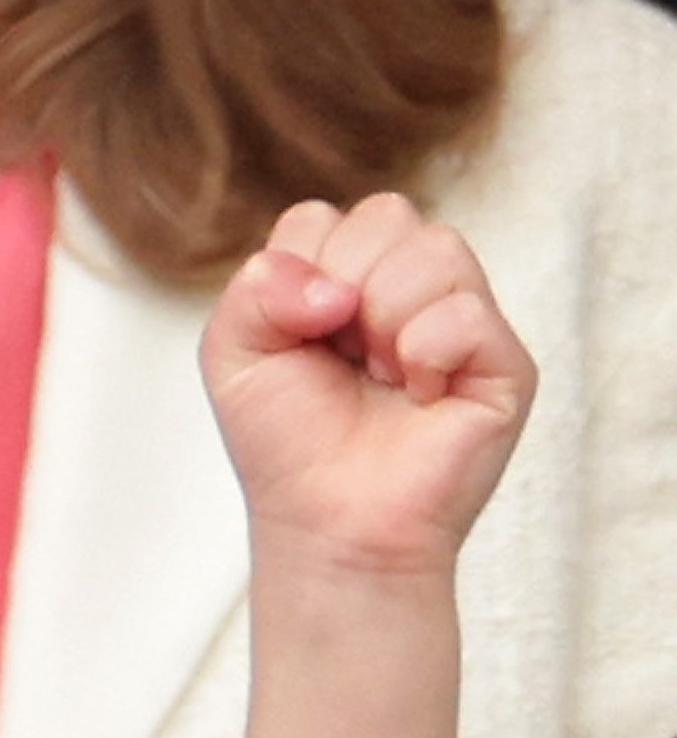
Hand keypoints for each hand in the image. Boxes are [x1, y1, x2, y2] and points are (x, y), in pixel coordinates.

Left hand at [201, 193, 534, 574]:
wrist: (327, 522)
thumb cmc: (286, 442)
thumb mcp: (233, 353)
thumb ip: (256, 288)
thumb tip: (333, 286)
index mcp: (345, 276)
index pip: (321, 218)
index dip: (297, 273)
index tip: (294, 335)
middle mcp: (409, 286)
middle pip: (385, 214)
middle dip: (342, 284)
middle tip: (339, 356)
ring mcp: (462, 319)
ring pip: (436, 249)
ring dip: (384, 318)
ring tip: (378, 377)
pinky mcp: (503, 361)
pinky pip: (466, 313)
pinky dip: (425, 355)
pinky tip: (417, 396)